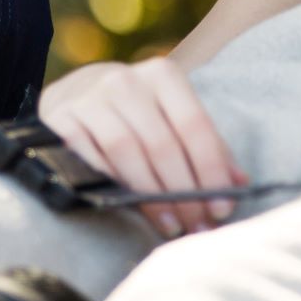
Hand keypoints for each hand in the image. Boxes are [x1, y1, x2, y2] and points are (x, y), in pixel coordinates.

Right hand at [40, 57, 241, 237]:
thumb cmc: (135, 113)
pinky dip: (111, 187)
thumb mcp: (170, 117)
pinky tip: (127, 209)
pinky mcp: (59, 121)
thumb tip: (241, 182)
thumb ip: (204, 146)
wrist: (73, 95)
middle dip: (184, 191)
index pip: (194, 124)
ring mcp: (89, 99)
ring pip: (127, 153)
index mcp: (162, 75)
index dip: (211, 169)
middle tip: (198, 225)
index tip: (223, 206)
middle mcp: (125, 81)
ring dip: (152, 196)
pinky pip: (89, 161)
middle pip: (163, 143)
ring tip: (171, 224)